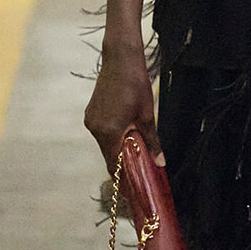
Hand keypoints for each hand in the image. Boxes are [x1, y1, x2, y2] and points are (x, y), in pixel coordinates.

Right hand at [83, 30, 162, 175]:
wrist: (120, 60)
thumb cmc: (136, 85)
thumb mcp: (147, 115)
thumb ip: (151, 141)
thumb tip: (159, 163)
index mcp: (108, 131)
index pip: (113, 164)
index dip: (122, 178)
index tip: (131, 190)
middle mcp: (95, 128)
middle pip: (108, 155)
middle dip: (122, 164)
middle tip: (138, 173)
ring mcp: (91, 120)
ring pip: (105, 144)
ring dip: (118, 150)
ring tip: (135, 153)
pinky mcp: (91, 113)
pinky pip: (102, 133)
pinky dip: (113, 138)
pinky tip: (126, 136)